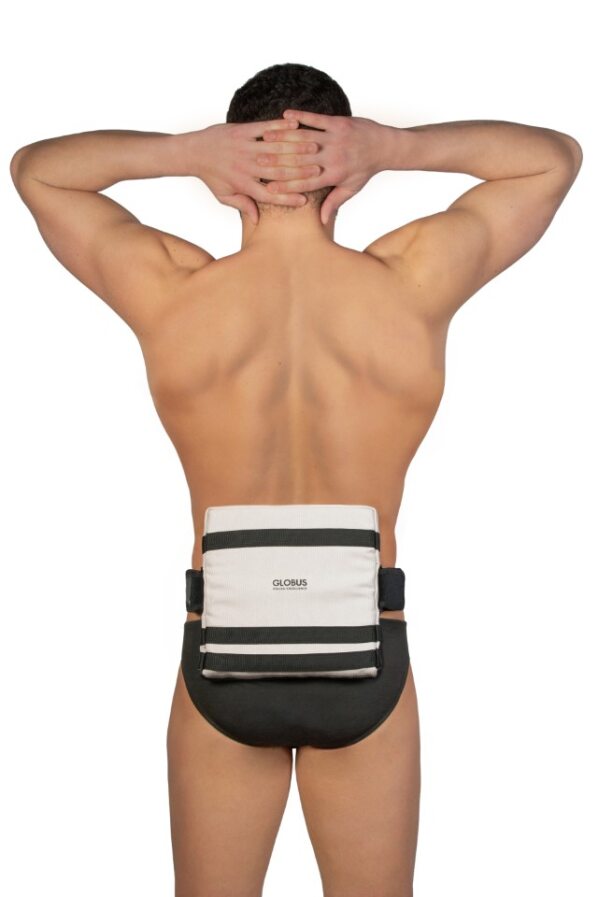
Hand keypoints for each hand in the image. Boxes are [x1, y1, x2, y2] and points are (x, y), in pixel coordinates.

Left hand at [186, 119, 320, 222]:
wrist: (193, 151)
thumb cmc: (211, 176)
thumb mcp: (224, 195)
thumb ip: (242, 205)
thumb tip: (257, 220)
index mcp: (243, 184)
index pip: (269, 194)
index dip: (288, 198)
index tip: (305, 200)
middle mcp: (245, 166)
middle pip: (276, 170)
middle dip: (299, 171)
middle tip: (318, 171)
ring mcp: (244, 147)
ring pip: (274, 148)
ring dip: (295, 147)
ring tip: (314, 147)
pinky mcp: (241, 130)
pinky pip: (264, 127)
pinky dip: (280, 125)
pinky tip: (295, 123)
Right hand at [257, 109, 390, 224]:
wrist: (385, 145)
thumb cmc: (365, 170)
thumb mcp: (351, 188)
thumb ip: (334, 202)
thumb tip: (322, 221)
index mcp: (334, 176)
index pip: (305, 183)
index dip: (286, 186)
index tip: (267, 187)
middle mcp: (333, 157)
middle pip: (300, 161)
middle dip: (278, 161)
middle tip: (258, 161)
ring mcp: (335, 138)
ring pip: (305, 138)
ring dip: (283, 137)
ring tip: (265, 137)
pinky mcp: (338, 122)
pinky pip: (316, 118)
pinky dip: (300, 116)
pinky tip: (285, 115)